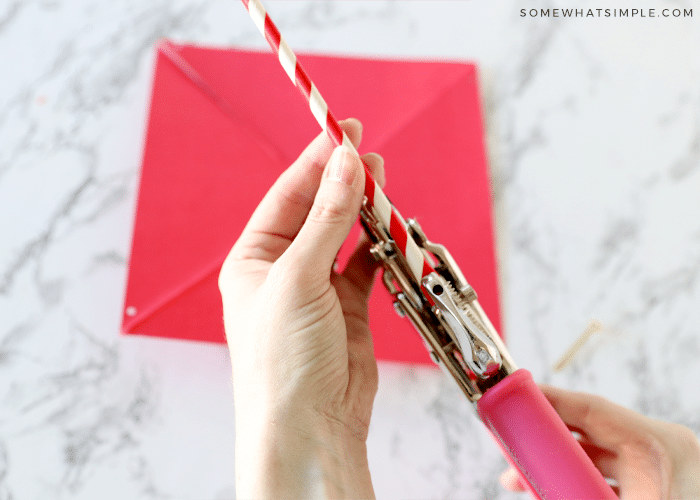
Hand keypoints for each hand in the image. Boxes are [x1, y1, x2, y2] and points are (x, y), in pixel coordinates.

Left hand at [219, 118, 383, 498]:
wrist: (309, 428)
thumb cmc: (283, 362)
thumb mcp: (299, 278)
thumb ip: (327, 220)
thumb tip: (345, 165)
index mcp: (254, 260)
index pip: (287, 197)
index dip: (316, 163)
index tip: (342, 131)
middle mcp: (284, 271)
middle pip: (318, 212)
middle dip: (343, 183)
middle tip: (370, 154)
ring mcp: (319, 289)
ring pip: (346, 236)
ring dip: (365, 213)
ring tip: (384, 185)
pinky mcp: (350, 309)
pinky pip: (368, 265)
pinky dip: (382, 247)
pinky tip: (391, 230)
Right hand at [500, 386, 699, 498]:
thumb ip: (576, 492)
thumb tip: (530, 487)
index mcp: (658, 447)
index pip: (591, 409)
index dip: (548, 402)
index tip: (514, 400)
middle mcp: (662, 449)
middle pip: (588, 432)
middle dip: (544, 442)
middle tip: (510, 451)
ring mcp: (663, 469)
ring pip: (597, 456)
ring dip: (557, 467)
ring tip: (520, 482)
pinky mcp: (659, 486)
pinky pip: (610, 476)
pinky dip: (578, 483)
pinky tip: (551, 493)